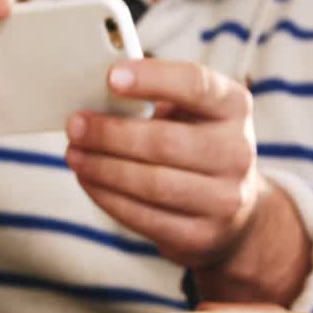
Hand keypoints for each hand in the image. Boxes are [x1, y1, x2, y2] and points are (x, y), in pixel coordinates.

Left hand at [64, 59, 309, 302]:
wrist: (235, 211)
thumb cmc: (197, 144)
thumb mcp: (191, 112)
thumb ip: (154, 97)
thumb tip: (95, 94)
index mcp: (234, 106)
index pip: (196, 85)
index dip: (153, 78)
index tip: (111, 77)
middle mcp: (237, 152)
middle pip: (165, 141)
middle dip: (111, 133)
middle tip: (75, 125)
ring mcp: (224, 199)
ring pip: (153, 183)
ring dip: (103, 168)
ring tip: (74, 154)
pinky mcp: (201, 235)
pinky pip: (145, 217)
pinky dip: (108, 197)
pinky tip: (89, 179)